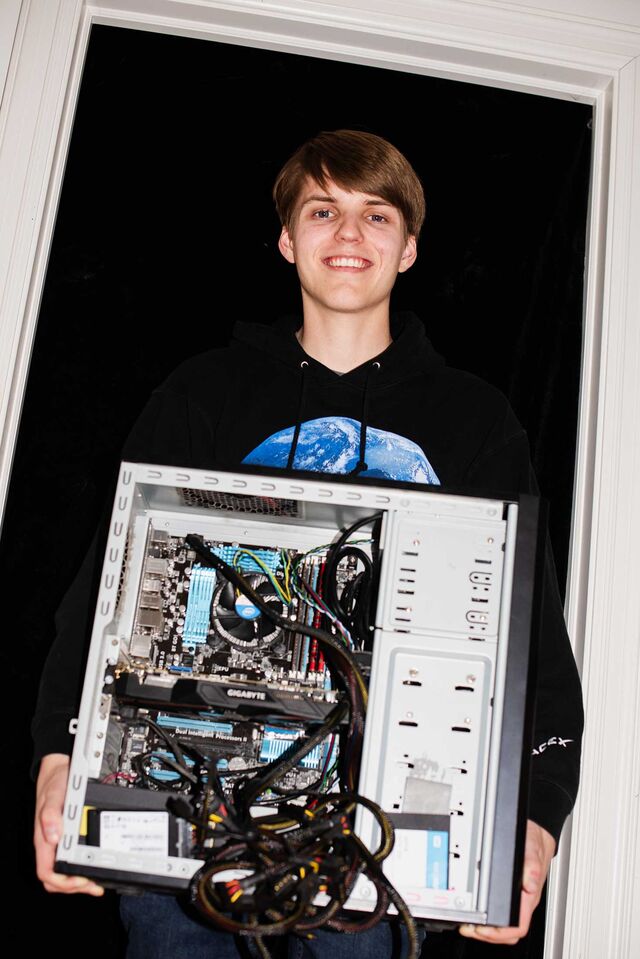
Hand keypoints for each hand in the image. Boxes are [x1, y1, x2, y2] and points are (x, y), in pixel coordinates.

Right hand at [34, 753, 103, 894]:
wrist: (59, 770)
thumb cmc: (54, 783)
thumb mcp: (55, 794)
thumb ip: (52, 814)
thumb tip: (53, 835)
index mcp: (44, 838)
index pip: (47, 871)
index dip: (63, 881)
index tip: (80, 879)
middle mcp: (51, 842)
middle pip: (57, 878)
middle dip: (75, 886)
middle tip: (94, 885)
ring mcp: (59, 841)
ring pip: (64, 871)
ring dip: (80, 880)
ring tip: (96, 882)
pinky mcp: (68, 836)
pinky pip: (72, 858)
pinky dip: (83, 867)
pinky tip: (94, 866)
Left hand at [459, 819, 555, 944]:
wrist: (537, 836)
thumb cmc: (535, 843)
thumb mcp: (532, 848)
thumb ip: (531, 865)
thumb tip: (530, 884)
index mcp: (529, 896)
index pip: (518, 926)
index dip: (498, 933)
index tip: (481, 929)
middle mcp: (523, 901)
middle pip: (507, 932)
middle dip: (486, 935)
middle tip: (468, 927)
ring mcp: (516, 899)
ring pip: (502, 925)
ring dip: (484, 929)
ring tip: (468, 923)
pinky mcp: (509, 894)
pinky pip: (499, 914)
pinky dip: (485, 919)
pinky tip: (474, 912)